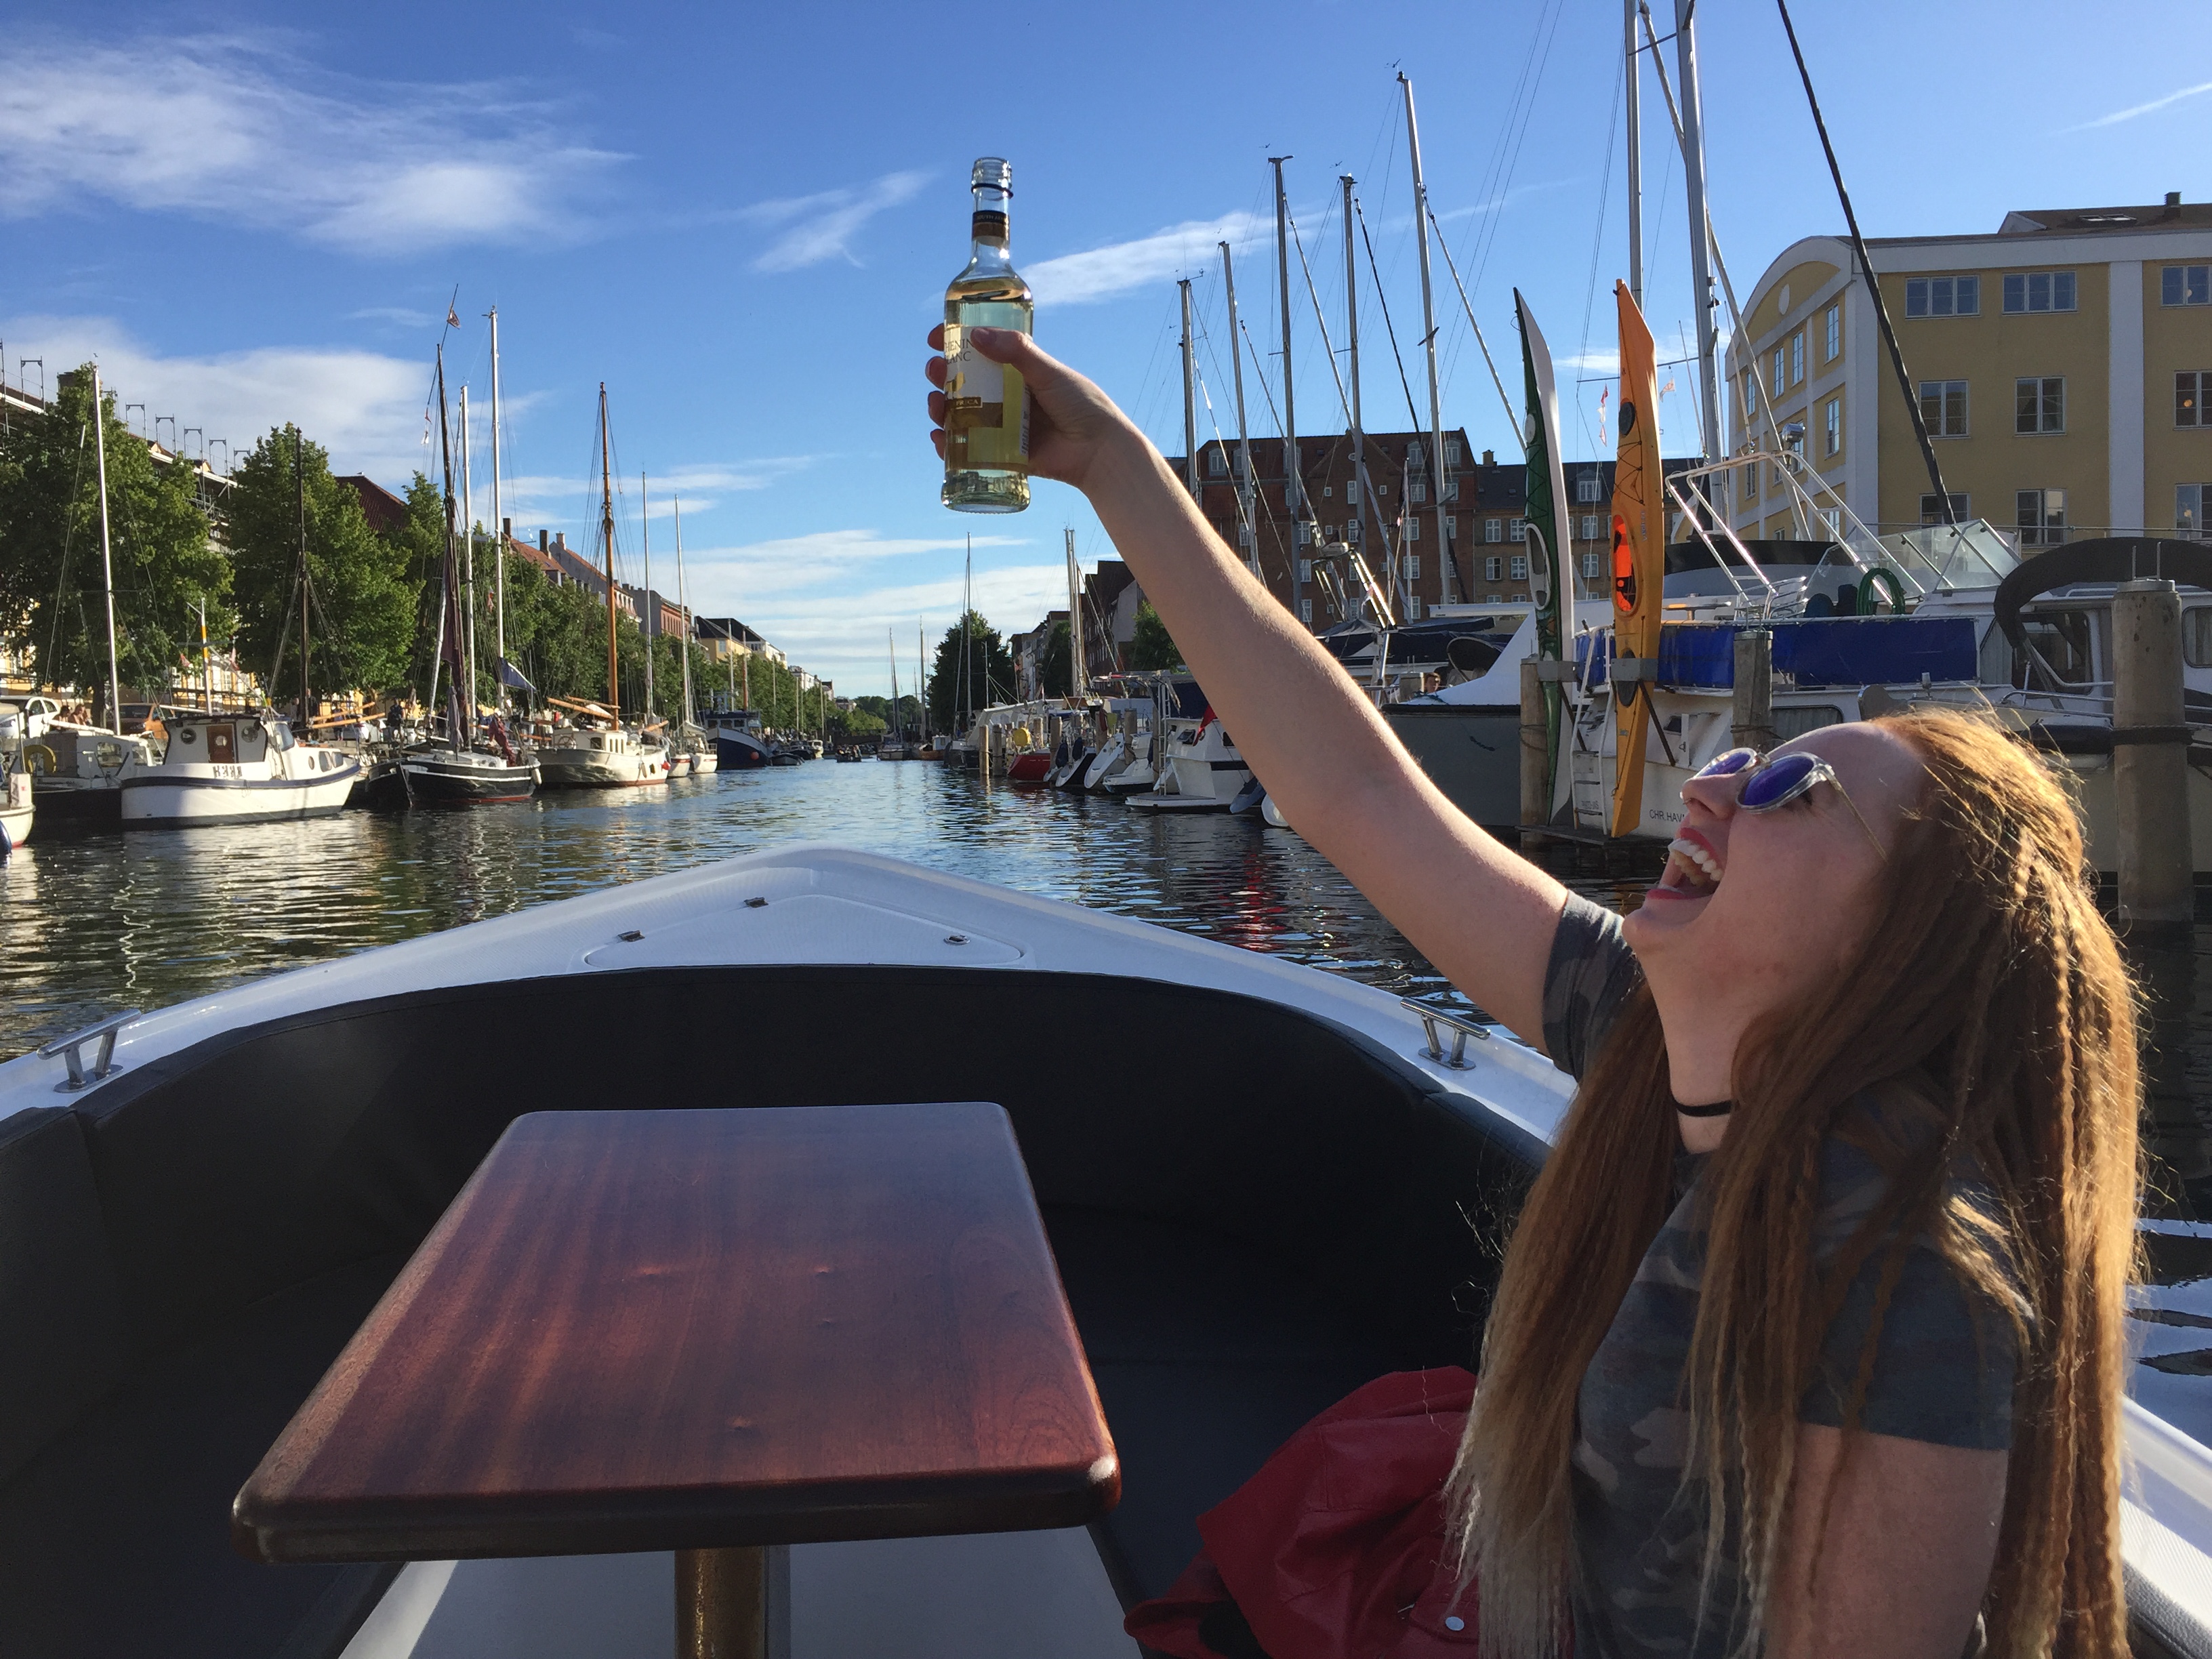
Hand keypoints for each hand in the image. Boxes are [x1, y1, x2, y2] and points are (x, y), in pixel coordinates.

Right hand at [925, 324, 1140, 494]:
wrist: (1100, 451)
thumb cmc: (1082, 405)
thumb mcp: (1049, 371)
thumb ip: (1017, 351)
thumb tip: (976, 335)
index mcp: (1019, 372)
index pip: (981, 353)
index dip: (955, 344)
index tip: (936, 338)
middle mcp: (1008, 398)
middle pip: (964, 384)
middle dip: (942, 376)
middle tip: (934, 371)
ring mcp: (1004, 427)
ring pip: (962, 415)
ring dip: (941, 408)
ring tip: (935, 404)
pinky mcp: (1004, 456)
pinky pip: (970, 450)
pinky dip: (950, 445)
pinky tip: (939, 438)